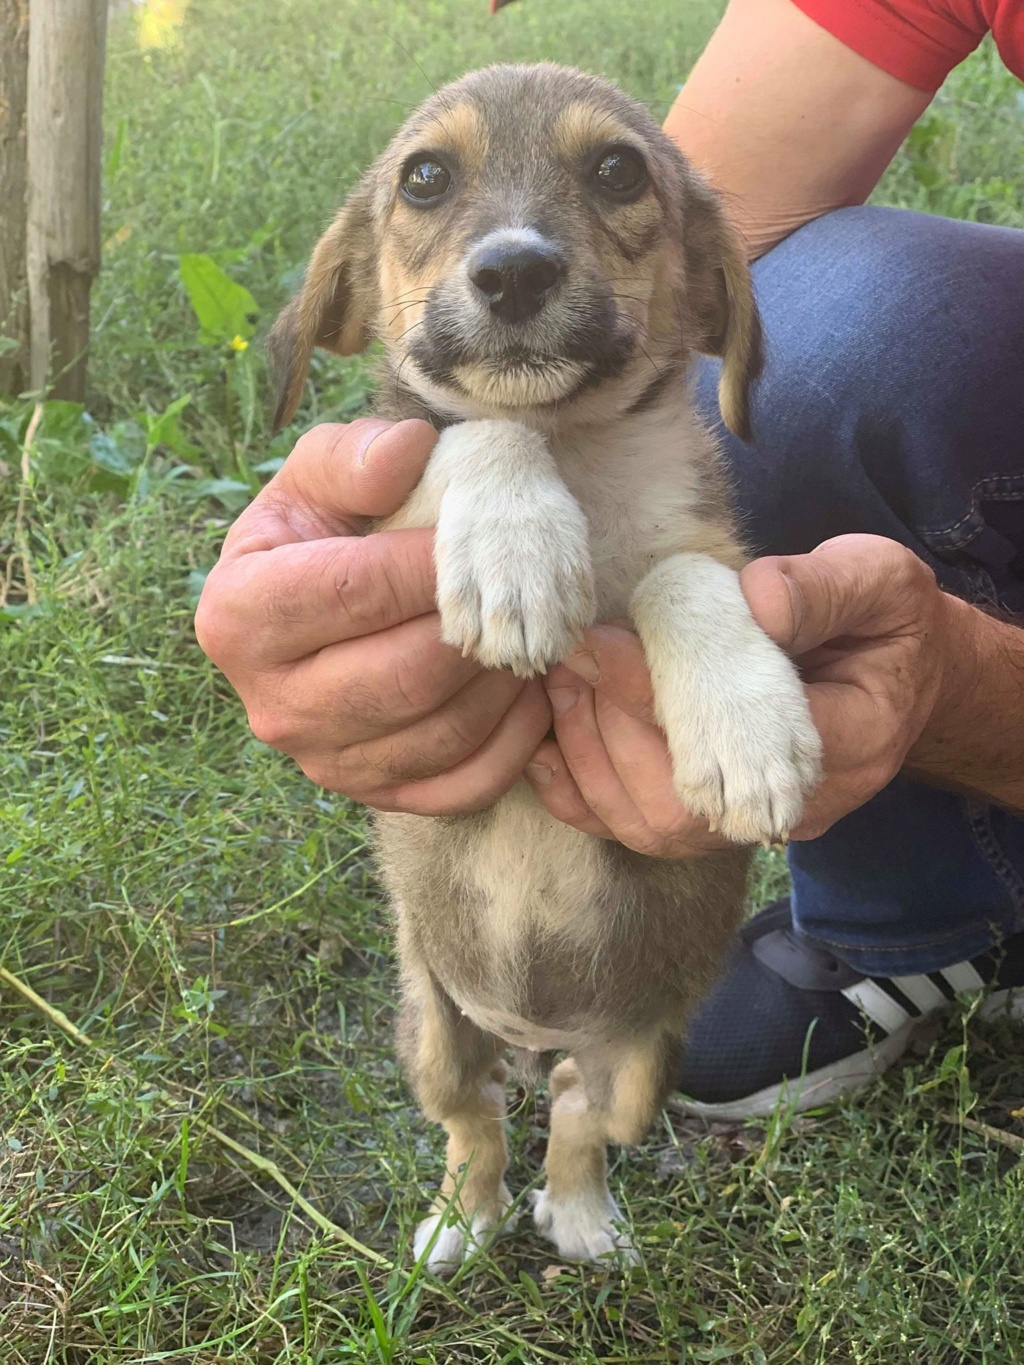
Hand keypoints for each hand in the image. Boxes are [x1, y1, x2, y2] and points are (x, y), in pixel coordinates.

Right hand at [195, 420, 550, 813]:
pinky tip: (526, 692)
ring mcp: (324, 761)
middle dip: (473, 632)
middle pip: (403, 677)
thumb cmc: (323, 529)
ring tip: (522, 635)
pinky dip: (513, 741)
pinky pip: (463, 785)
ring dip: (503, 683)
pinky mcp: (375, 794)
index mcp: (238, 616)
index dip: (429, 565)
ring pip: (441, 734)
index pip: (355, 593)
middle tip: (509, 594)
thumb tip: (407, 452)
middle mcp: (271, 705)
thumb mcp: (318, 475)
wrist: (320, 604)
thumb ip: (353, 455)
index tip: (470, 539)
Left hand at [524, 534, 954, 853]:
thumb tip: (754, 600)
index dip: (659, 695)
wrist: (895, 681)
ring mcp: (749, 825)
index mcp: (851, 739)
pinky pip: (636, 831)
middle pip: (682, 801)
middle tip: (567, 661)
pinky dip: (582, 793)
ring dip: (591, 756)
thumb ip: (823, 589)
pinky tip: (550, 744)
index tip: (601, 640)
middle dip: (611, 728)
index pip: (743, 738)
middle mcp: (795, 805)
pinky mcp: (714, 826)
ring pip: (652, 826)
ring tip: (562, 685)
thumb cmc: (883, 624)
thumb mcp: (878, 581)